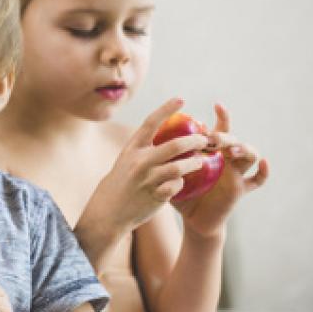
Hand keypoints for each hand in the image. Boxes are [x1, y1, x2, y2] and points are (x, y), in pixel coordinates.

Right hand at [80, 98, 210, 238]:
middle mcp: (139, 162)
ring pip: (179, 167)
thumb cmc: (120, 184)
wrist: (107, 212)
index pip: (151, 123)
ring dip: (194, 163)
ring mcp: (147, 180)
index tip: (181, 99)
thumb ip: (144, 150)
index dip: (166, 109)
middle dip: (194, 140)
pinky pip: (176, 186)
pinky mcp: (155, 196)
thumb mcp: (126, 161)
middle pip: (174, 146)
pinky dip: (181, 184)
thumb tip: (165, 135)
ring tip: (200, 161)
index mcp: (132, 149)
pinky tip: (180, 184)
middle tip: (205, 139)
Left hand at [174, 104, 268, 237]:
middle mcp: (226, 158)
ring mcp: (236, 172)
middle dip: (224, 136)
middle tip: (211, 138)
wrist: (193, 218)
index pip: (220, 129)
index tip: (218, 105)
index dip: (223, 116)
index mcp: (211, 151)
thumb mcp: (172, 173)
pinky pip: (258, 180)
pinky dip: (264, 171)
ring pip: (250, 154)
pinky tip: (264, 163)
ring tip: (230, 151)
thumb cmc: (181, 192)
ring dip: (243, 149)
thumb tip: (156, 141)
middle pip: (233, 139)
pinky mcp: (240, 189)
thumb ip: (167, 158)